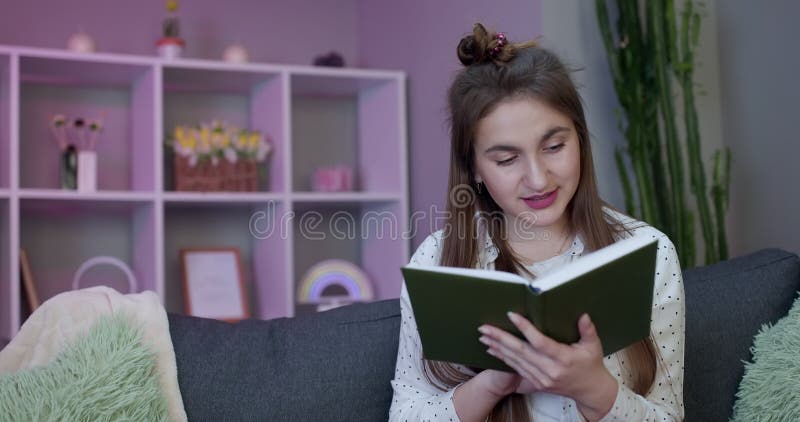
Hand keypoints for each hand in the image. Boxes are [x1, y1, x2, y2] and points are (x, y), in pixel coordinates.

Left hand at [478, 312, 617, 419]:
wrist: (590, 392)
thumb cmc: (591, 365)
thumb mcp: (594, 346)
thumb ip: (588, 330)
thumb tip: (582, 315)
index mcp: (564, 358)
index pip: (540, 342)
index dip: (525, 328)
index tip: (511, 315)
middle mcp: (550, 370)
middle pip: (521, 351)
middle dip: (500, 338)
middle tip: (485, 327)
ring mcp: (542, 378)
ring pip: (516, 360)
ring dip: (498, 347)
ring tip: (484, 336)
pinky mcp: (537, 383)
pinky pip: (517, 369)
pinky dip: (503, 359)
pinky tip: (492, 350)